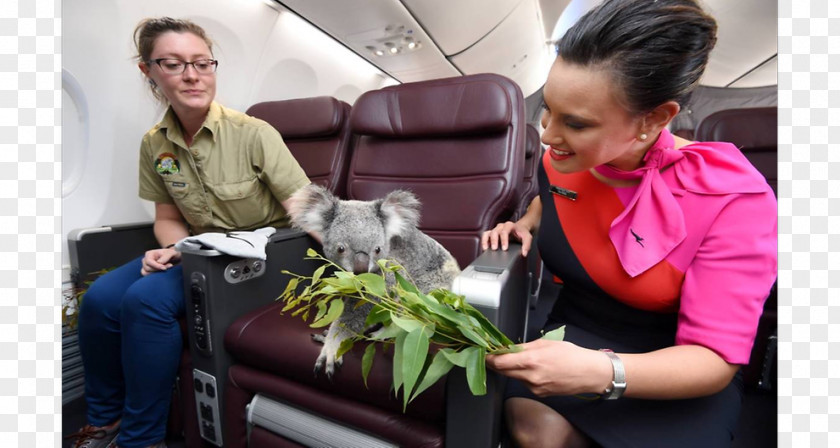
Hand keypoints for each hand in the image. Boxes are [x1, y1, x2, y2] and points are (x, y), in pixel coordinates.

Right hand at [140, 248, 180, 275]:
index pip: (149, 261)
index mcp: (149, 254)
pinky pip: (149, 277)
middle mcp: (145, 260)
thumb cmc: (171, 254)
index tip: (164, 268)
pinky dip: (156, 276)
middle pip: (147, 268)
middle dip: (158, 269)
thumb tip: (159, 262)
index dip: (156, 266)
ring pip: (147, 273)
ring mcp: (146, 267)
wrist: (173, 259)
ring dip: (157, 273)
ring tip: (166, 269)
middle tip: (169, 267)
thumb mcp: (171, 253)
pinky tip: (163, 273)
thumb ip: (166, 257)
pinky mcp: (148, 272)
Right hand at [481, 221, 532, 256]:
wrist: (520, 229)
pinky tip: (485, 248)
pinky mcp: (492, 233)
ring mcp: (496, 229)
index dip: (504, 240)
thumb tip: (524, 253)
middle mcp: (501, 226)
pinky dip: (484, 241)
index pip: (505, 231)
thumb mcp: (527, 237)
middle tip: (495, 249)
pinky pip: (485, 235)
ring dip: (486, 241)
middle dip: (494, 241)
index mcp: (509, 225)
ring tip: (486, 249)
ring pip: (488, 233)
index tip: (504, 248)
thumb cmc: (522, 233)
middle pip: (495, 232)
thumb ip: (527, 245)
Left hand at [485, 338, 611, 396]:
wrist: (589, 373)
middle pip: (503, 371)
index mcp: (531, 361)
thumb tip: (508, 348)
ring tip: (521, 360)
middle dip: (496, 363)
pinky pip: (525, 384)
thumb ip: (523, 347)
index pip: (500, 362)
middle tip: (493, 355)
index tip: (484, 353)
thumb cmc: (572, 355)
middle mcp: (531, 377)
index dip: (489, 358)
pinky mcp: (539, 394)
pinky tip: (534, 370)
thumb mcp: (545, 343)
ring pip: (514, 377)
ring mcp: (534, 388)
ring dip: (511, 369)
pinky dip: (524, 376)